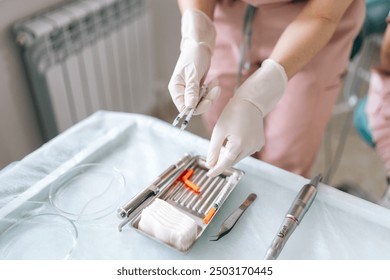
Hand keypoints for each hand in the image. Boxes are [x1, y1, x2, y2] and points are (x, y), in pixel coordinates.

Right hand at [168, 9, 216, 111]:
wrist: (200, 45)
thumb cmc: (194, 56)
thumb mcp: (193, 73)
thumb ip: (191, 90)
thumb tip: (189, 107)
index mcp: (176, 88)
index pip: (183, 107)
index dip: (195, 108)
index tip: (208, 101)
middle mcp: (181, 91)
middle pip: (193, 107)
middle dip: (206, 100)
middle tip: (215, 91)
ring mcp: (190, 90)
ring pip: (201, 102)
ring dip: (210, 95)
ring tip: (215, 83)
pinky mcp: (197, 88)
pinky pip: (205, 96)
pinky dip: (211, 91)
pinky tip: (214, 81)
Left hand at [206, 59, 287, 176]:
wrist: (251, 102)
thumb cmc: (233, 113)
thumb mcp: (218, 130)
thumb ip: (213, 149)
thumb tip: (210, 164)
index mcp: (239, 144)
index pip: (225, 163)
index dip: (216, 170)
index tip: (209, 174)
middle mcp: (250, 147)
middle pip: (232, 161)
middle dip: (221, 160)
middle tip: (212, 156)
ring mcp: (256, 146)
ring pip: (239, 157)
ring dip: (229, 154)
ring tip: (223, 143)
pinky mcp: (259, 143)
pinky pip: (245, 151)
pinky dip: (238, 150)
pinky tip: (234, 140)